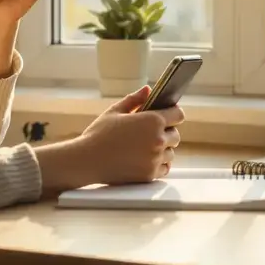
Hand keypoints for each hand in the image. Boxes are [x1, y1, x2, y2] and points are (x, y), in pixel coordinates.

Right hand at [33, 85, 183, 192]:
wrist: (87, 160)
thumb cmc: (98, 134)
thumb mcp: (115, 111)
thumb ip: (134, 99)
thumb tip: (148, 90)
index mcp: (152, 121)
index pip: (178, 114)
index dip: (172, 114)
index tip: (167, 116)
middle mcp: (158, 140)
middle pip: (176, 135)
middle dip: (166, 132)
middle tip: (149, 133)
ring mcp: (155, 159)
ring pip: (170, 153)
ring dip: (162, 150)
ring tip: (144, 148)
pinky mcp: (150, 174)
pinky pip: (164, 168)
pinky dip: (158, 164)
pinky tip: (144, 159)